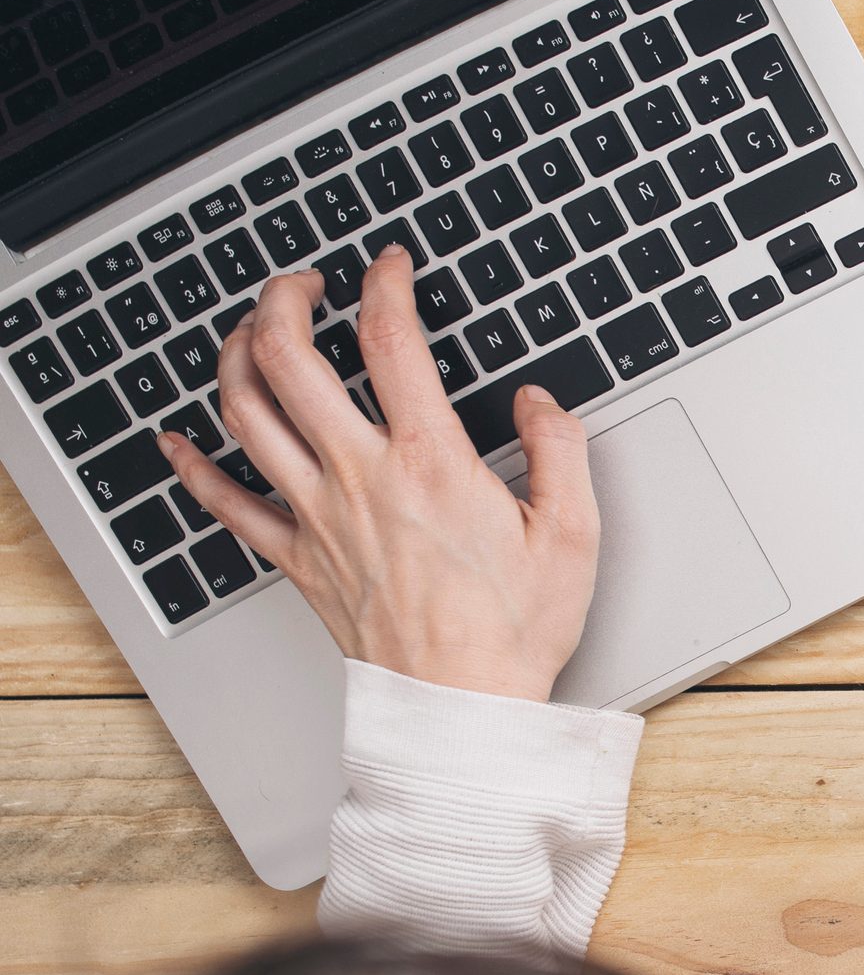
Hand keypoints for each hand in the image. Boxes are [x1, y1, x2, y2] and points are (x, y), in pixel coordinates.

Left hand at [158, 248, 600, 700]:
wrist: (463, 708)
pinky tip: (178, 443)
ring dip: (236, 356)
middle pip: (290, 359)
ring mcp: (319, 517)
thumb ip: (559, 450)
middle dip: (286, 300)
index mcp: (431, 462)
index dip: (386, 285)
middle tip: (305, 284)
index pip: (391, 341)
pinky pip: (225, 505)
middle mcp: (361, 478)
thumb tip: (538, 401)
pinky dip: (192, 467)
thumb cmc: (514, 632)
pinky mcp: (299, 559)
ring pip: (246, 414)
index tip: (390, 266)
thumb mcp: (573, 532)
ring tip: (251, 332)